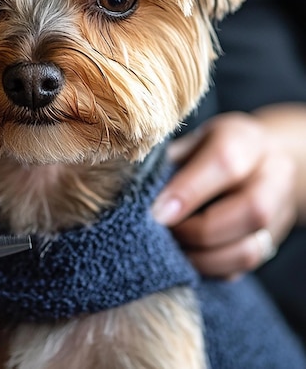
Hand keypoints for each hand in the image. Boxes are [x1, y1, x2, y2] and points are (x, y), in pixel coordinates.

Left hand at [152, 112, 296, 278]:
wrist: (258, 159)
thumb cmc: (208, 148)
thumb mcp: (190, 141)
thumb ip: (169, 160)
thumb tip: (130, 184)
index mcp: (245, 139)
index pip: (225, 162)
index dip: (189, 191)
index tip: (157, 212)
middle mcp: (272, 174)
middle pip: (250, 211)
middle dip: (197, 230)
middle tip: (162, 231)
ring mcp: (278, 211)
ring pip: (250, 249)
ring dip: (203, 257)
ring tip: (171, 248)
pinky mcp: (271, 242)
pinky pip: (243, 268)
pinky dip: (210, 269)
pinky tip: (186, 258)